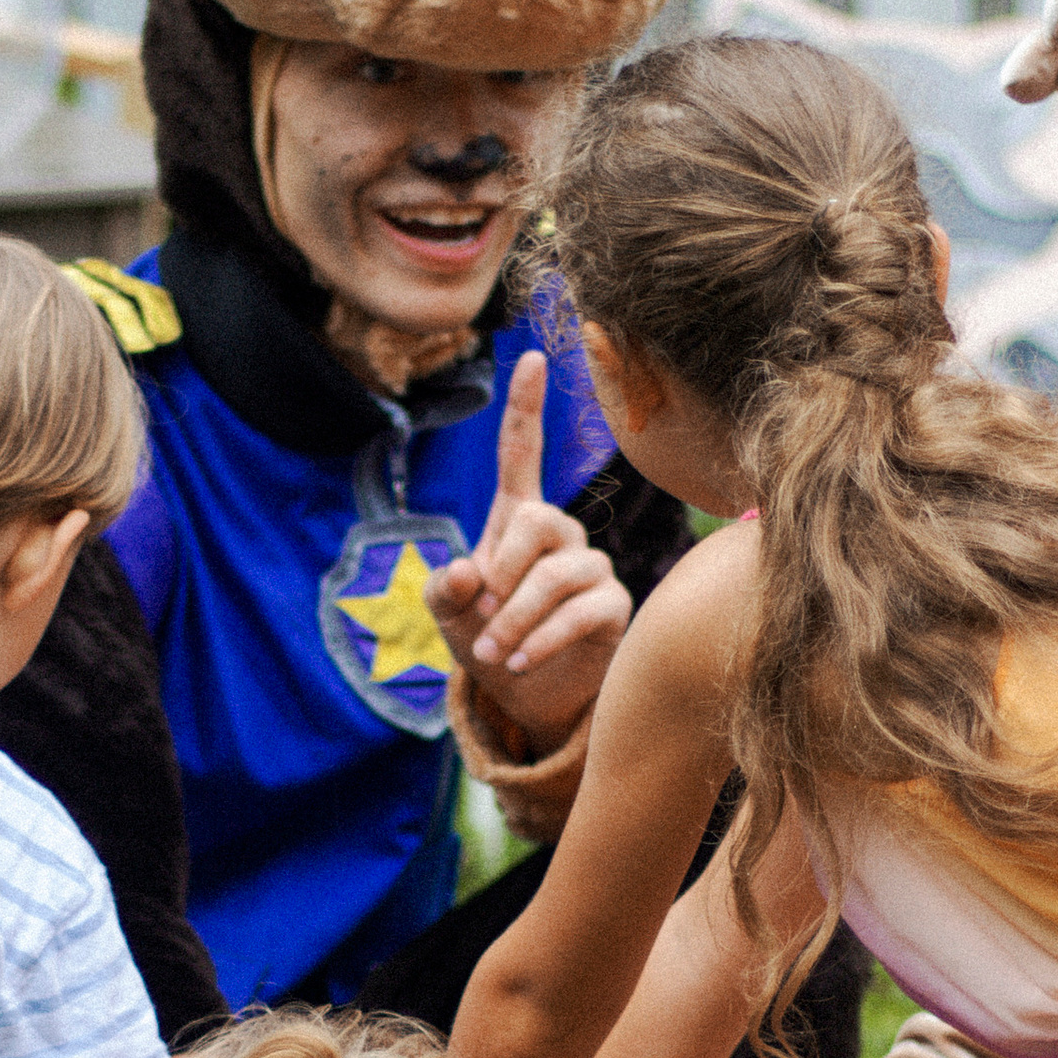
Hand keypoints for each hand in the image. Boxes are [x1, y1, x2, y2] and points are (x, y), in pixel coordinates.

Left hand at [427, 352, 629, 744]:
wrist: (527, 700)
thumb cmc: (487, 644)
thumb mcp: (449, 618)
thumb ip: (444, 593)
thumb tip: (464, 571)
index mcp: (517, 521)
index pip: (523, 453)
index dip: (525, 407)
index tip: (531, 357)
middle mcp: (561, 535)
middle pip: (539, 520)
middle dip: (503, 571)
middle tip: (481, 617)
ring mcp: (591, 568)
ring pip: (558, 574)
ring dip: (516, 619)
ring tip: (493, 654)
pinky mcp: (614, 606)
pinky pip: (581, 611)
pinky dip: (542, 640)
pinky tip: (519, 662)